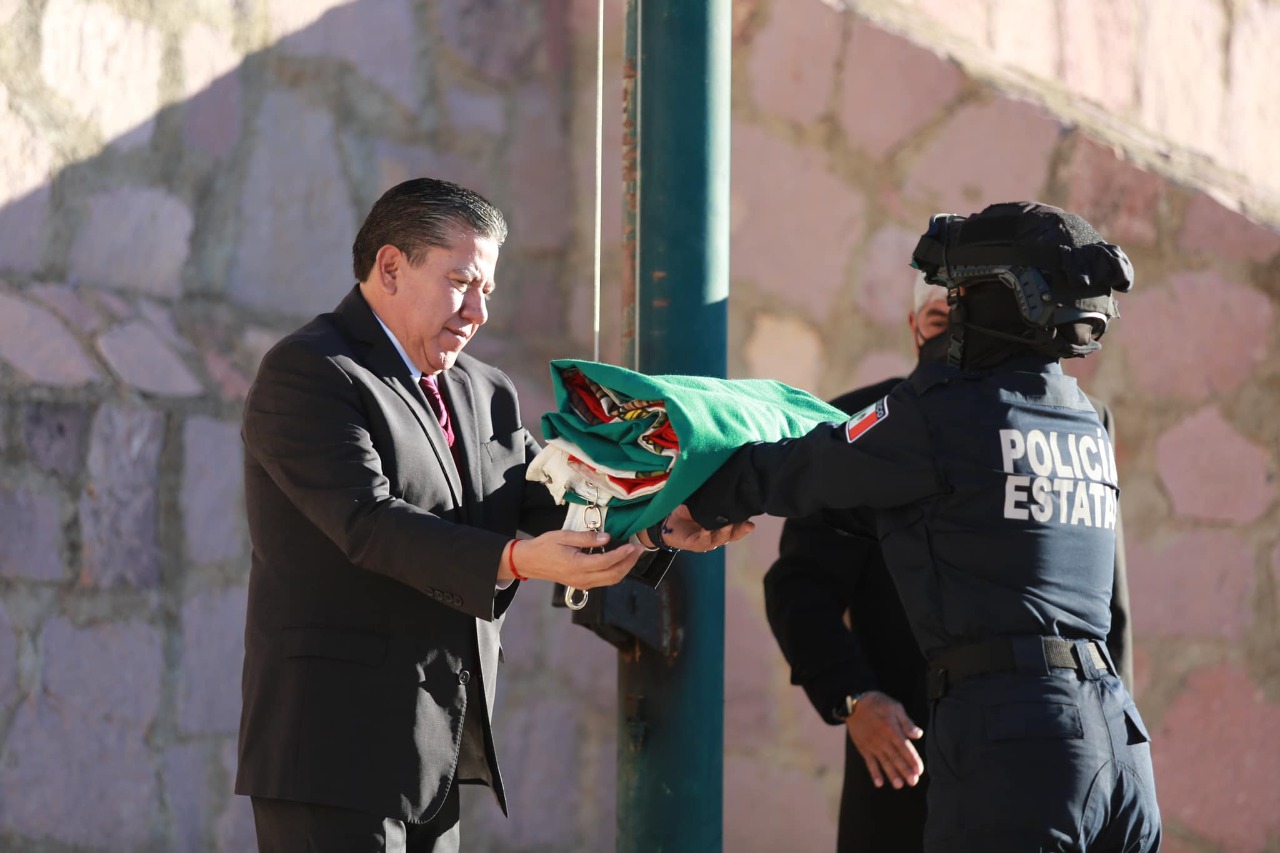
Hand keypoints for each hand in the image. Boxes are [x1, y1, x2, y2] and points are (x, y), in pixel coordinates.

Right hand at [500, 530, 639, 588]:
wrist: (529, 562)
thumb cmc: (545, 546)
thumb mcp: (564, 536)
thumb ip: (586, 538)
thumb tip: (607, 538)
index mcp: (576, 565)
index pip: (606, 562)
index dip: (622, 555)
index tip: (632, 545)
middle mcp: (581, 578)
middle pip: (613, 575)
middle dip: (629, 563)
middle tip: (640, 550)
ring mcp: (582, 583)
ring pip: (610, 580)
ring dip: (625, 568)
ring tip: (634, 555)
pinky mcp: (582, 584)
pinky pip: (604, 581)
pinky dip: (616, 572)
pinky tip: (621, 561)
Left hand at [649, 504, 754, 552]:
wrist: (667, 521)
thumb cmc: (687, 511)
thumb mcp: (701, 502)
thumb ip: (711, 496)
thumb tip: (721, 478)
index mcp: (720, 526)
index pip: (736, 527)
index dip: (744, 526)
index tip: (752, 521)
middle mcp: (716, 535)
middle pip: (731, 535)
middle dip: (739, 531)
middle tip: (747, 525)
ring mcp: (706, 541)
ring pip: (718, 539)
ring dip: (724, 533)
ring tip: (728, 525)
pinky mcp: (694, 544)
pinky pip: (701, 541)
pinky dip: (705, 536)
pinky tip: (707, 531)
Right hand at [845, 691, 923, 789]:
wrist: (853, 702)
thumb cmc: (877, 703)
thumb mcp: (894, 707)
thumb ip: (906, 722)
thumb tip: (918, 735)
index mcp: (891, 729)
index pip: (904, 747)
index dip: (912, 760)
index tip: (919, 771)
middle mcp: (881, 739)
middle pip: (895, 757)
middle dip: (904, 770)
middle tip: (913, 782)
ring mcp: (871, 745)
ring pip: (883, 762)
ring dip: (891, 774)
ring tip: (899, 785)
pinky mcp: (863, 747)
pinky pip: (869, 762)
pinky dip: (874, 773)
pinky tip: (879, 783)